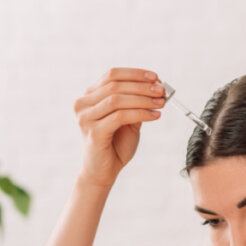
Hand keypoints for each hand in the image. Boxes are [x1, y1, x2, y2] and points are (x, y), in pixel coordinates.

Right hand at [73, 68, 165, 187]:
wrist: (103, 171)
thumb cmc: (114, 145)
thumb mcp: (127, 119)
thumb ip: (136, 103)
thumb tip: (156, 87)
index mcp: (89, 96)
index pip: (112, 75)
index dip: (135, 74)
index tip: (155, 77)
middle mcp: (83, 104)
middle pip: (115, 85)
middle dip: (142, 86)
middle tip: (162, 91)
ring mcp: (86, 118)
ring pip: (117, 100)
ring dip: (143, 99)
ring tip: (160, 103)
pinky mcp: (93, 132)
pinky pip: (120, 116)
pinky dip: (140, 113)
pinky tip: (154, 115)